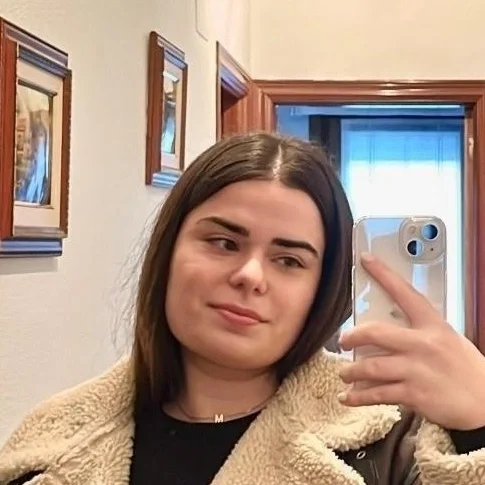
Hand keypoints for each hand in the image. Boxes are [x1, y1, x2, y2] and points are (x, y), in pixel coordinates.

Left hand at [338, 252, 484, 430]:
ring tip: (345, 373)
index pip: (405, 293)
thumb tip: (385, 329)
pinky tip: (347, 397)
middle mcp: (423, 344)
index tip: (366, 259)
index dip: (384, 274)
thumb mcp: (447, 339)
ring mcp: (417, 370)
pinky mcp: (414, 394)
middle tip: (343, 341)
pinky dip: (358, 397)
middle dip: (352, 336)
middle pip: (375, 333)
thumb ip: (419, 331)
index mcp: (433, 325)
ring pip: (370, 366)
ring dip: (351, 371)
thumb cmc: (464, 369)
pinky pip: (378, 393)